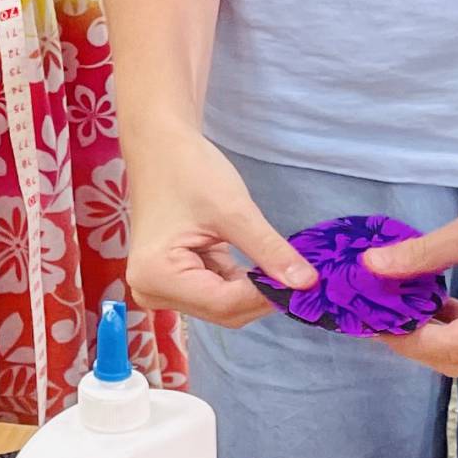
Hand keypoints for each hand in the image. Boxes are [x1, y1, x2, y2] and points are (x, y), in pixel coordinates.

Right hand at [123, 132, 313, 330]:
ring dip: (253, 289)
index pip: (224, 303)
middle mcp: (151, 290)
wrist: (161, 148)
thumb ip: (269, 251)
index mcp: (157, 275)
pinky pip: (216, 293)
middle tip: (299, 275)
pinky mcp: (172, 282)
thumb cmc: (188, 170)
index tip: (304, 283)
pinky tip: (258, 263)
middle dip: (261, 295)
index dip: (267, 295)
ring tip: (279, 264)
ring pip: (223, 305)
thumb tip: (307, 284)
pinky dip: (241, 281)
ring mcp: (160, 288)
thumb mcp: (234, 211)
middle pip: (223, 310)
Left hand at [365, 162, 457, 375]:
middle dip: (413, 340)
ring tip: (400, 302)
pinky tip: (433, 300)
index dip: (399, 336)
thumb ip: (422, 255)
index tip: (367, 316)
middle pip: (456, 360)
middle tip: (378, 312)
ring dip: (435, 333)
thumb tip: (372, 266)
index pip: (443, 348)